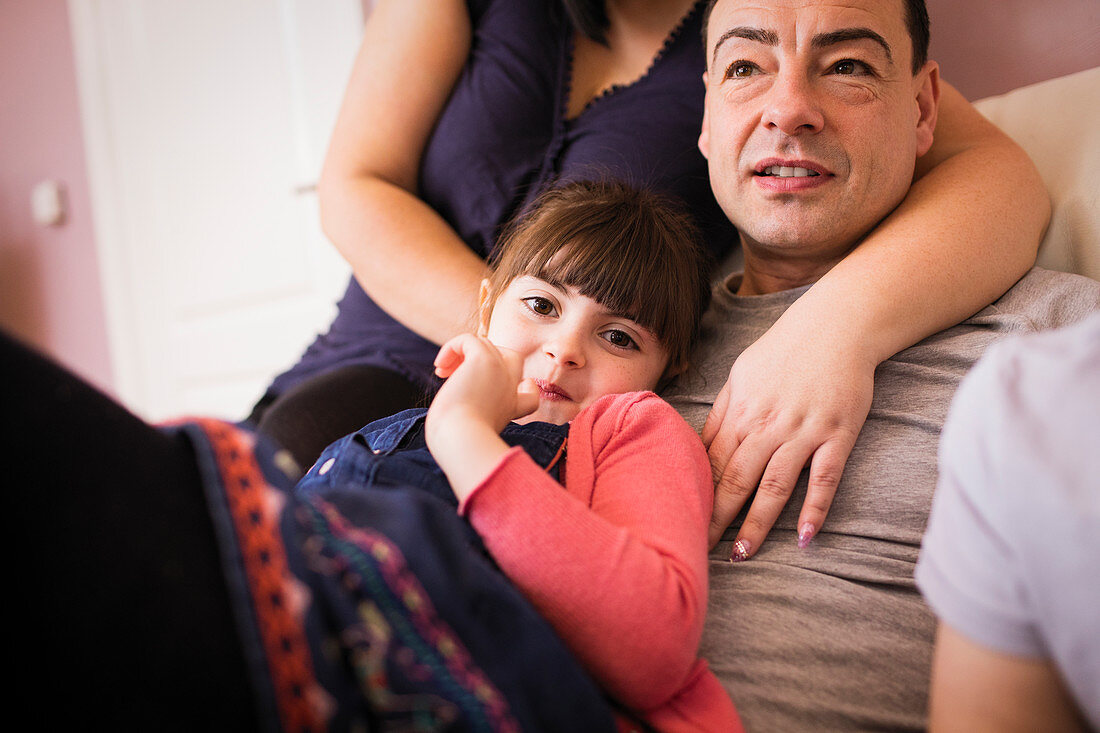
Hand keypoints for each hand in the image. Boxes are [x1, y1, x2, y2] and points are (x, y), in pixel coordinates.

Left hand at [426, 333, 538, 444]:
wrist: (461, 438)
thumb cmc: (457, 442)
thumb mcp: (469, 430)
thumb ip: (469, 418)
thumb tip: (449, 415)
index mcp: (511, 407)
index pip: (530, 392)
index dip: (525, 386)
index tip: (513, 386)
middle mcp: (510, 387)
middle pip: (510, 357)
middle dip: (486, 359)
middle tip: (457, 374)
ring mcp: (501, 370)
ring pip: (485, 345)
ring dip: (461, 354)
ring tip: (442, 371)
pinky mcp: (484, 359)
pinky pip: (469, 339)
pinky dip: (452, 347)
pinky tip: (439, 367)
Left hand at [702, 330, 874, 554]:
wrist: (837, 324)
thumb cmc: (784, 350)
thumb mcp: (740, 375)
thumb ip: (721, 413)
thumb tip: (698, 446)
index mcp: (740, 412)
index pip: (711, 463)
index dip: (696, 494)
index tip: (682, 520)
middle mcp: (768, 426)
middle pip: (736, 480)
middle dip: (716, 519)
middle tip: (701, 551)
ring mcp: (804, 432)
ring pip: (774, 486)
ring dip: (757, 523)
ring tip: (742, 554)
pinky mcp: (837, 435)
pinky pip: (824, 479)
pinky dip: (814, 509)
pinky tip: (804, 537)